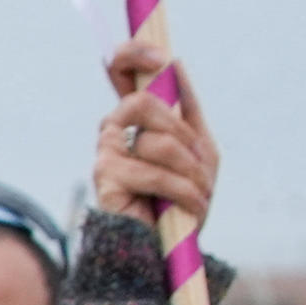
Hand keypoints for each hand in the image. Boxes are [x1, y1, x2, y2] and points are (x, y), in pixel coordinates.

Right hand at [90, 41, 219, 231]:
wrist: (168, 249)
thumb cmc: (182, 199)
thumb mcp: (199, 150)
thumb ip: (187, 110)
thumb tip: (175, 64)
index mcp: (135, 118)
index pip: (121, 71)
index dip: (134, 54)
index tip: (161, 58)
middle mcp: (115, 131)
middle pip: (143, 101)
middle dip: (182, 133)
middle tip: (198, 162)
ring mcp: (106, 153)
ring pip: (155, 138)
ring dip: (190, 168)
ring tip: (198, 192)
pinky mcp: (105, 179)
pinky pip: (154, 170)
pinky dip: (182, 190)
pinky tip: (189, 207)